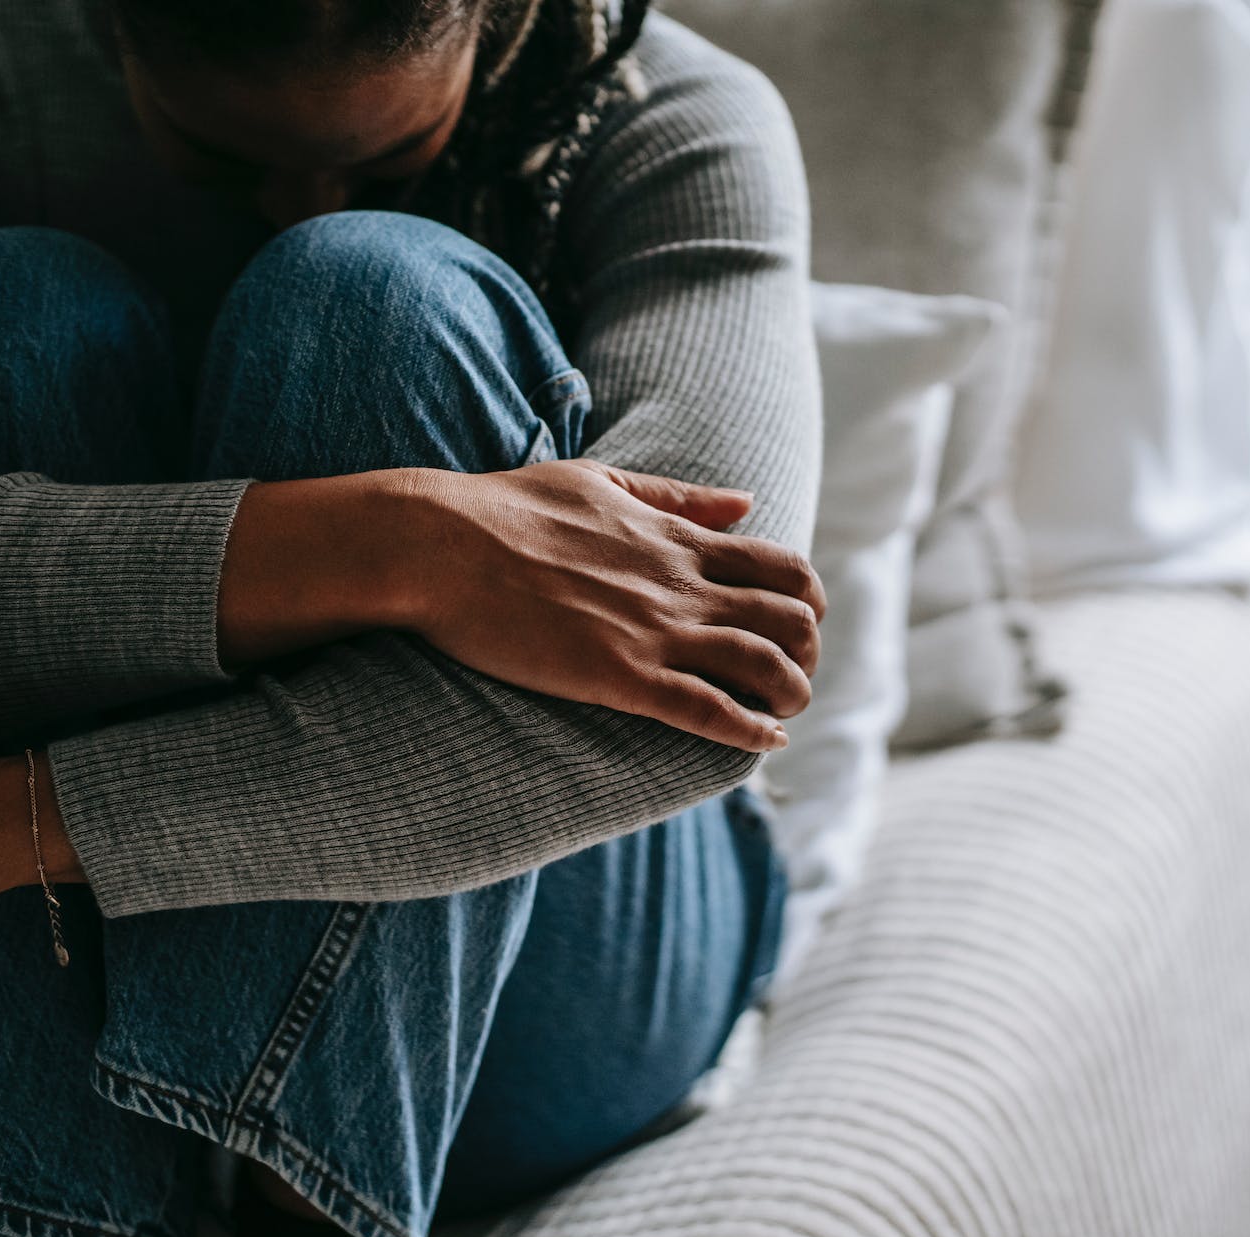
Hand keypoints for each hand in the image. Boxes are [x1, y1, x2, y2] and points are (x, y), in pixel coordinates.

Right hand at [395, 459, 825, 751]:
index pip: (782, 568)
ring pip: (763, 666)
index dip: (807, 601)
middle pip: (789, 620)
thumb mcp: (603, 481)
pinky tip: (765, 742)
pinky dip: (748, 730)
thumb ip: (678, 498)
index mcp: (678, 539)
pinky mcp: (619, 676)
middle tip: (795, 675)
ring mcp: (654, 631)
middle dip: (808, 652)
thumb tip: (746, 502)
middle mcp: (681, 584)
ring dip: (791, 694)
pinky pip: (706, 710)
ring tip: (787, 713)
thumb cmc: (507, 508)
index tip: (801, 624)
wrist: (441, 544)